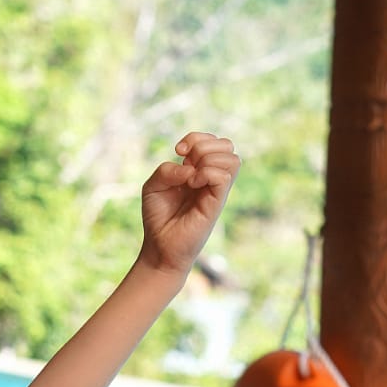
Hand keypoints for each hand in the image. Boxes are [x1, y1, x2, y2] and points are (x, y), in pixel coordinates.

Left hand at [139, 132, 240, 277]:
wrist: (160, 248)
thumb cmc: (158, 218)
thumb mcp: (153, 187)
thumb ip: (167, 169)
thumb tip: (190, 168)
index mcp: (200, 171)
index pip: (212, 141)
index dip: (195, 138)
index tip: (178, 151)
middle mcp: (212, 179)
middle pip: (227, 145)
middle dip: (203, 145)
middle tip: (185, 161)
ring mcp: (216, 191)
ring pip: (232, 159)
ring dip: (208, 158)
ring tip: (191, 176)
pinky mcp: (217, 203)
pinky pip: (224, 176)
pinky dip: (207, 173)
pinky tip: (193, 184)